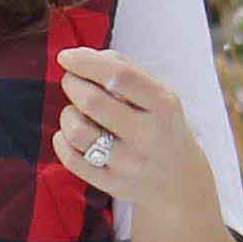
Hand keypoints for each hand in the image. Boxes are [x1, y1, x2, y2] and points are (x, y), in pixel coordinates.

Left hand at [50, 44, 214, 229]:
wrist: (180, 181)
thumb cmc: (161, 126)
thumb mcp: (159, 94)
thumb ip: (126, 68)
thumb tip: (81, 58)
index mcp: (163, 105)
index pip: (119, 75)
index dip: (86, 62)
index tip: (66, 57)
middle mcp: (148, 136)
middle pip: (92, 101)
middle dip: (72, 83)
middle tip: (71, 81)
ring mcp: (130, 164)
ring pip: (77, 131)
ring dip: (67, 114)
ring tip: (76, 112)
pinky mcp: (113, 184)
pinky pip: (71, 159)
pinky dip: (62, 140)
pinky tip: (70, 134)